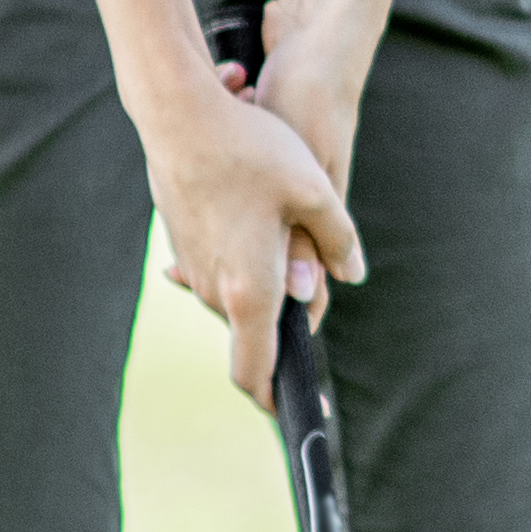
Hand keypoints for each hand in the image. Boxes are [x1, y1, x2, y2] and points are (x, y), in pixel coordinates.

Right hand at [136, 49, 365, 412]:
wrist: (179, 114)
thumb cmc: (252, 150)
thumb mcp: (316, 191)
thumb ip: (338, 241)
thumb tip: (350, 277)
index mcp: (251, 289)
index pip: (256, 372)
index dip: (277, 402)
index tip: (298, 416)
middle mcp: (216, 290)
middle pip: (256, 331)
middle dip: (286, 323)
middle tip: (316, 288)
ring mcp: (193, 269)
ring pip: (240, 296)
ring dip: (265, 281)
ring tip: (288, 229)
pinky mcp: (181, 245)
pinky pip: (222, 269)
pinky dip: (244, 259)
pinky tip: (259, 222)